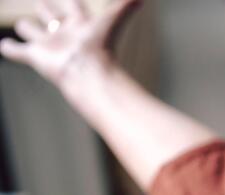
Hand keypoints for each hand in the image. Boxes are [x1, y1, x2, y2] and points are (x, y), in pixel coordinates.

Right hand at [0, 0, 140, 85]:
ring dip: (27, 29)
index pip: (73, 6)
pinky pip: (18, 51)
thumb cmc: (101, 47)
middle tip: (41, 4)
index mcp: (80, 23)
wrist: (87, 72)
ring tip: (23, 26)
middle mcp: (63, 33)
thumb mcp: (113, 20)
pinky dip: (10, 48)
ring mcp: (48, 45)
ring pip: (32, 32)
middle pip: (51, 17)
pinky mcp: (35, 56)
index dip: (70, 1)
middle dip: (46, 11)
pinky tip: (4, 46)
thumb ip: (125, 6)